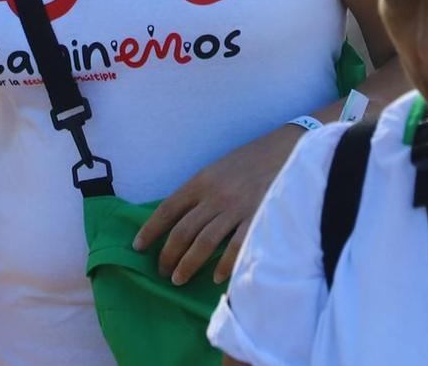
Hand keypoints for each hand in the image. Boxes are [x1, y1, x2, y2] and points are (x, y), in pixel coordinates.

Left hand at [133, 125, 300, 284]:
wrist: (289, 148)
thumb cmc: (251, 160)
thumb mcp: (219, 168)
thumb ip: (201, 191)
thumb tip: (179, 218)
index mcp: (202, 180)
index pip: (168, 208)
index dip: (150, 230)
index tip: (138, 247)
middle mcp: (215, 195)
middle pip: (183, 231)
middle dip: (168, 255)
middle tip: (162, 271)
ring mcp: (237, 207)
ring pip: (204, 243)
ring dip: (188, 264)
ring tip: (179, 278)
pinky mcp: (259, 217)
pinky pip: (237, 247)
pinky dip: (225, 265)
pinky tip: (217, 277)